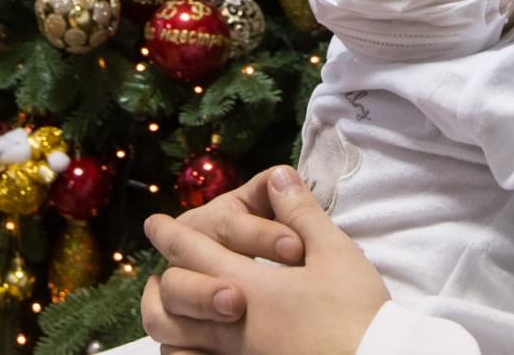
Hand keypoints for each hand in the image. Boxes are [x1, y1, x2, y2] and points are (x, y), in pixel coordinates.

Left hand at [142, 165, 388, 354]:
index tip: (155, 224)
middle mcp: (230, 326)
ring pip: (175, 343)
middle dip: (162, 280)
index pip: (192, 252)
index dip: (170, 234)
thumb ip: (301, 212)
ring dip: (168, 323)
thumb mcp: (335, 253)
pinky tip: (195, 350)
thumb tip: (279, 175)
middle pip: (172, 299)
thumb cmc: (358, 312)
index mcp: (248, 286)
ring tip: (169, 314)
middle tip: (157, 272)